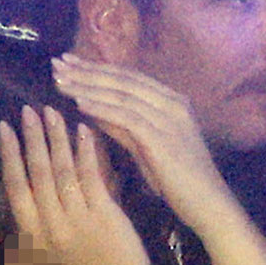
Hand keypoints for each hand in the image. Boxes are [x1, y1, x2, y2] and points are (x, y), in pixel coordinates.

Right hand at [0, 105, 151, 264]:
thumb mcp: (57, 243)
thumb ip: (49, 212)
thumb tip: (43, 176)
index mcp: (33, 234)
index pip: (14, 187)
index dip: (8, 156)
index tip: (3, 127)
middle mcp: (49, 226)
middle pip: (35, 173)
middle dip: (30, 138)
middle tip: (26, 108)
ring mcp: (76, 221)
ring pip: (60, 171)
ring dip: (55, 138)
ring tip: (52, 111)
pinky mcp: (103, 216)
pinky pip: (91, 177)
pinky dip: (85, 151)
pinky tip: (84, 130)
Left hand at [50, 53, 234, 230]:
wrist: (208, 203)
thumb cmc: (179, 180)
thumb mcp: (147, 147)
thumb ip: (124, 127)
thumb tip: (93, 109)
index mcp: (173, 102)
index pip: (130, 77)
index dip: (97, 67)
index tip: (69, 61)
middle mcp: (173, 103)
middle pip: (124, 80)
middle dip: (87, 70)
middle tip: (57, 63)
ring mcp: (170, 118)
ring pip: (122, 95)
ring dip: (88, 86)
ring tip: (60, 81)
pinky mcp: (163, 137)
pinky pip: (126, 117)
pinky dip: (101, 108)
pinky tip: (78, 104)